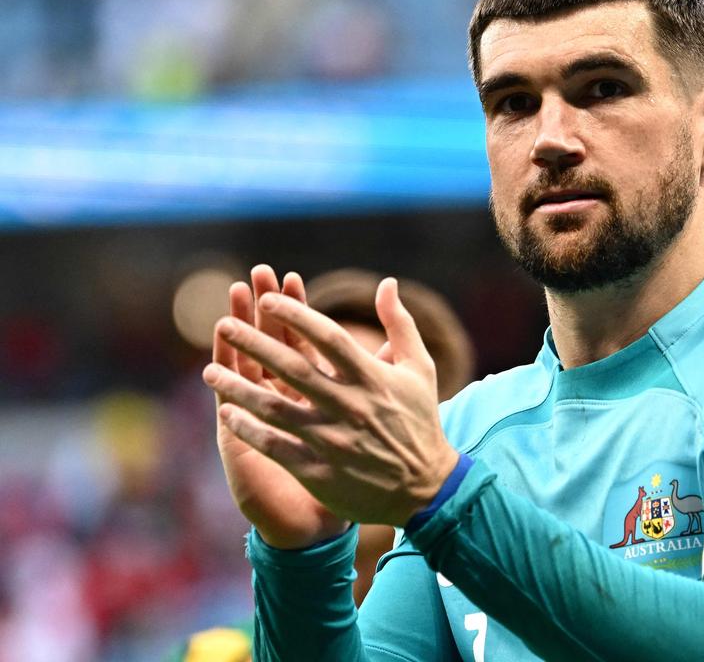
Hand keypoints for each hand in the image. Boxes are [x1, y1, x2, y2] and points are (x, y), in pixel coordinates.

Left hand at [204, 277, 458, 537]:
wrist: (426, 488)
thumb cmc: (420, 422)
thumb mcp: (419, 370)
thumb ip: (400, 324)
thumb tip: (386, 283)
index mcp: (372, 378)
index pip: (328, 337)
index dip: (296, 315)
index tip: (266, 299)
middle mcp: (350, 406)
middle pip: (293, 368)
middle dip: (254, 343)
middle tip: (224, 323)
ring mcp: (332, 440)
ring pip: (275, 408)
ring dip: (238, 387)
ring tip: (208, 370)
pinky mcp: (319, 470)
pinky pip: (275, 445)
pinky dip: (248, 429)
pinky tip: (225, 412)